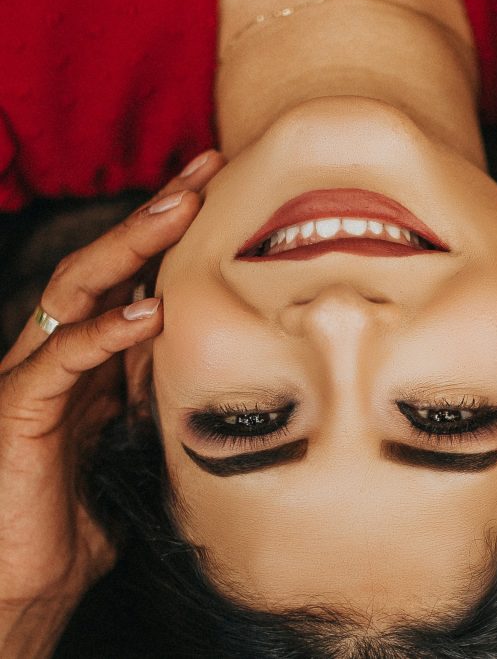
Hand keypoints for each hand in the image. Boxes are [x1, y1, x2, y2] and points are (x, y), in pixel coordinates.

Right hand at [0, 151, 223, 658]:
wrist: (32, 578)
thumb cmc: (87, 509)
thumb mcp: (141, 434)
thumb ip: (163, 388)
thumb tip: (219, 354)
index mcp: (92, 355)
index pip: (133, 276)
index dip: (172, 233)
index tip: (223, 190)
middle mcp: (60, 351)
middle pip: (105, 264)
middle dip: (154, 213)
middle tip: (206, 170)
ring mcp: (35, 376)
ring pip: (75, 292)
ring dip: (129, 246)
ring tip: (179, 210)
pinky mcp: (17, 412)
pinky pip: (59, 362)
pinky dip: (103, 334)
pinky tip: (148, 313)